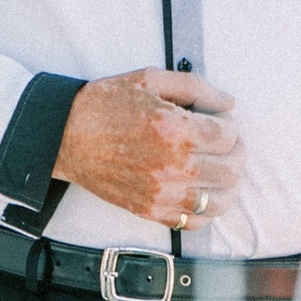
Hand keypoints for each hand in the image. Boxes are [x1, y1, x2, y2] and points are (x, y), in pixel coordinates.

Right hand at [52, 69, 243, 229]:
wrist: (65, 136)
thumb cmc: (104, 105)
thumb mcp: (149, 79)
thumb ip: (195, 87)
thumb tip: (228, 103)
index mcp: (177, 130)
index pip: (229, 135)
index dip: (229, 125)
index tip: (218, 121)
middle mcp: (174, 166)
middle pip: (231, 169)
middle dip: (235, 153)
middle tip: (225, 144)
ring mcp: (162, 193)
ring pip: (219, 201)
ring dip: (228, 185)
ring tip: (220, 170)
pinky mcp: (150, 210)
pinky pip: (194, 221)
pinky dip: (205, 210)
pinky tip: (201, 192)